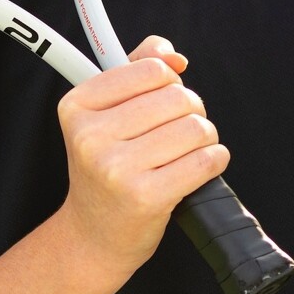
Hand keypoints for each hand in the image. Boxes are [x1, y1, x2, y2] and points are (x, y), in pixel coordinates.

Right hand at [55, 35, 229, 277]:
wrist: (94, 235)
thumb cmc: (108, 167)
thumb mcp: (108, 113)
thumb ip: (139, 69)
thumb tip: (175, 57)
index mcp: (78, 106)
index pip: (150, 69)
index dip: (170, 81)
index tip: (163, 99)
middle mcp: (91, 136)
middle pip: (177, 97)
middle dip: (191, 110)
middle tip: (180, 131)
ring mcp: (116, 169)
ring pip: (194, 128)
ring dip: (205, 137)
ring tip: (189, 151)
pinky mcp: (145, 197)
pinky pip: (204, 161)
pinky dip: (214, 160)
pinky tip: (202, 166)